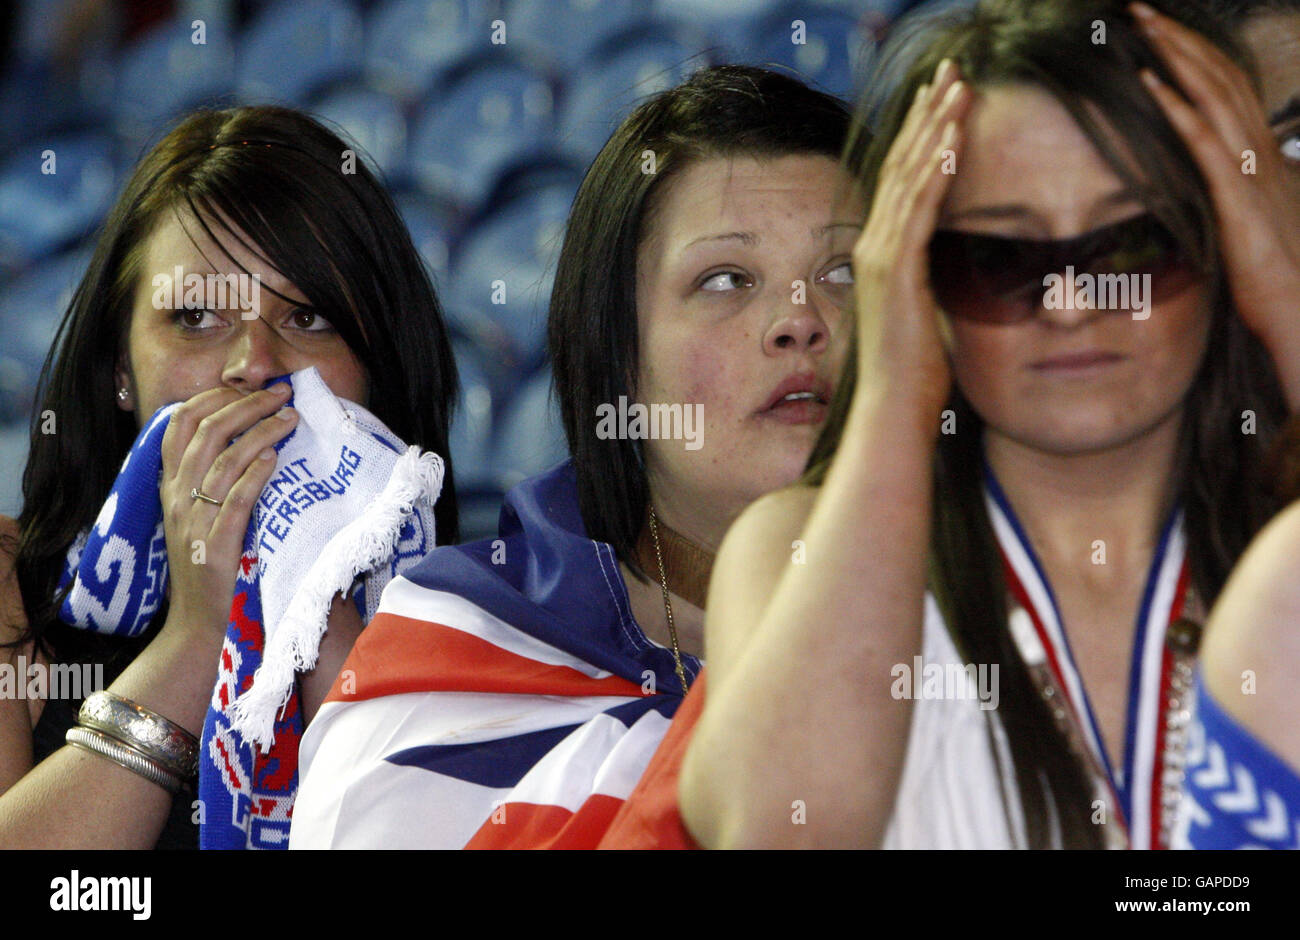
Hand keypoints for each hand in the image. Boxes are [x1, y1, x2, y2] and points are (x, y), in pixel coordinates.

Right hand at [158, 385, 297, 636]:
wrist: (198, 626)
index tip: (247, 387)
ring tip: (290, 418)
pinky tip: (275, 458)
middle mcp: (176, 499)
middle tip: (281, 395)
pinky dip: (254, 475)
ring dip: (259, 433)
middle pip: (205, 433)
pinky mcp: (215, 547)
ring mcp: (193, 522)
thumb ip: (211, 481)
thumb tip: (248, 443)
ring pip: (222, 461)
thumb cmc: (209, 569)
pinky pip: (234, 502)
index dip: (212, 398)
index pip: (179, 425)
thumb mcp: (199, 517)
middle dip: (245, 406)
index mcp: (170, 487)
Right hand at [852, 57, 971, 418]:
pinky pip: (919, 208)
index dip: (922, 138)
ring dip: (936, 129)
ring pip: (910, 178)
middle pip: (902, 167)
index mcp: (882, 256)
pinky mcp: (895, 270)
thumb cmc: (915, 376)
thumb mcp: (931, 315)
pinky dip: (936, 169)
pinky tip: (953, 136)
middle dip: (927, 115)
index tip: (943, 101)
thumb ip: (937, 283)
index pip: (902, 183)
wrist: (893, 409)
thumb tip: (963, 269)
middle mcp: (874, 248)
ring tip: (959, 87)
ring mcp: (880, 257)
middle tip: (950, 72)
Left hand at [1132, 2, 1299, 405]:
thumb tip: (1220, 193)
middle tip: (1143, 10)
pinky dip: (1179, 108)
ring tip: (1144, 24)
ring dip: (1177, 55)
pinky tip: (1152, 85)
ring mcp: (1252, 171)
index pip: (1231, 91)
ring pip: (1214, 96)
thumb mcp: (1254, 228)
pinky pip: (1206, 141)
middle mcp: (1261, 154)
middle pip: (1222, 78)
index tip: (1165, 33)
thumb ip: (1238, 200)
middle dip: (1181, 39)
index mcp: (1263, 159)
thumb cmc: (1277, 282)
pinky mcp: (1238, 196)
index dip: (1199, 58)